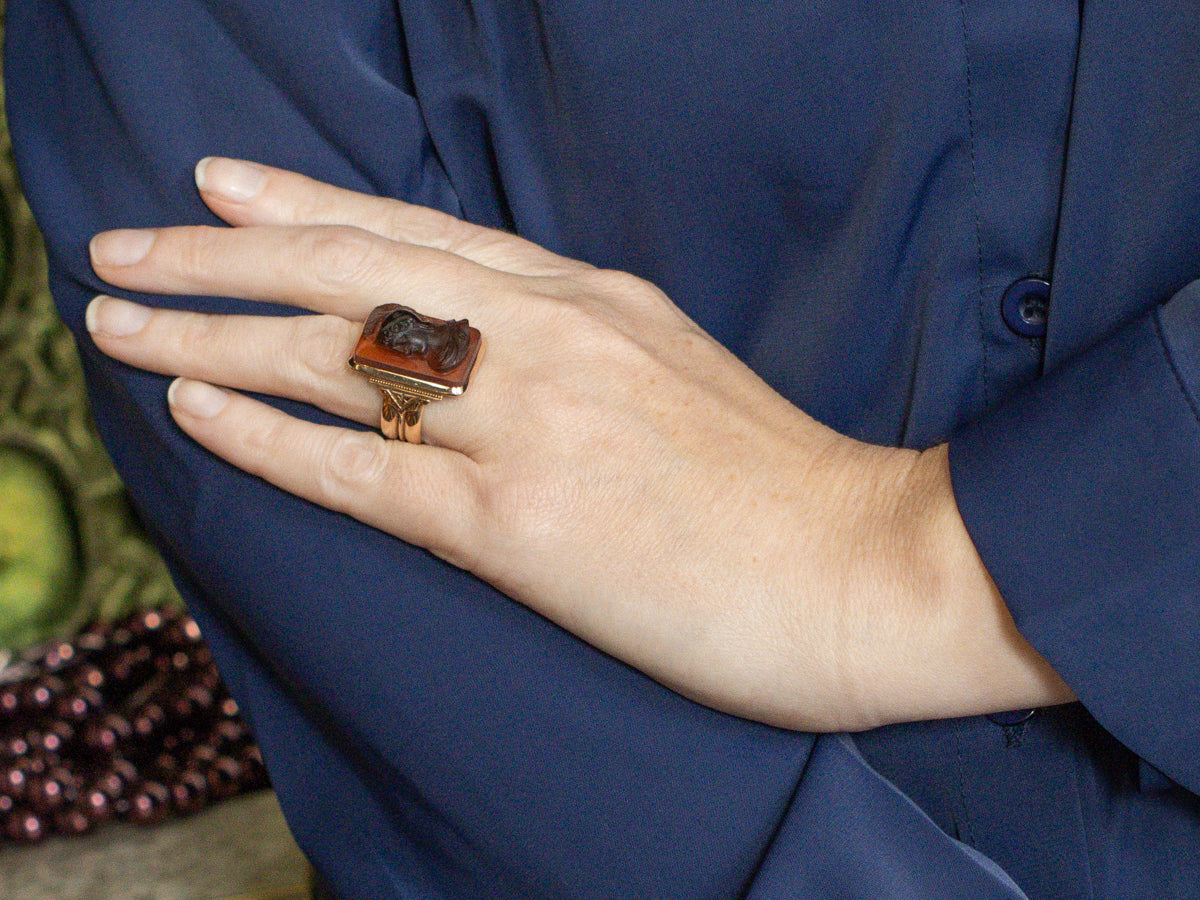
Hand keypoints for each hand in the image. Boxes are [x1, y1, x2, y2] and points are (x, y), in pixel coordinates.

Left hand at [86, 158, 1071, 730]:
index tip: (224, 183)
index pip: (422, 235)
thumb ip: (581, 345)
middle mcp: (551, 340)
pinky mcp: (520, 526)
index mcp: (593, 300)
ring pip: (339, 360)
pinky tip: (193, 409)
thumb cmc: (780, 483)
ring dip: (211, 333)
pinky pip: (364, 471)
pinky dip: (268, 437)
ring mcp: (531, 426)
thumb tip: (491, 343)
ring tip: (117, 317)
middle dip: (227, 252)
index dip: (313, 204)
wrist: (867, 565)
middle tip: (128, 243)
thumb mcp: (677, 370)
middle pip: (357, 274)